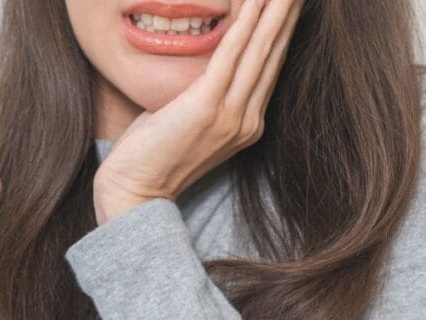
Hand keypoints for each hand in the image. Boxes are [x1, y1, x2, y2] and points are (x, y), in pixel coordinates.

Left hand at [93, 0, 301, 223]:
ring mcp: (231, 117)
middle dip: (288, 13)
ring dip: (276, 11)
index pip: (269, 65)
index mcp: (245, 123)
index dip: (282, 28)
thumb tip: (204, 63)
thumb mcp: (184, 117)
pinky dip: (245, 26)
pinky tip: (257, 1)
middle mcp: (247, 120)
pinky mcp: (207, 109)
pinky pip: (231, 58)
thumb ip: (202, 92)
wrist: (135, 193)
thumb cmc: (151, 155)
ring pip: (260, 51)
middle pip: (274, 54)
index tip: (290, 1)